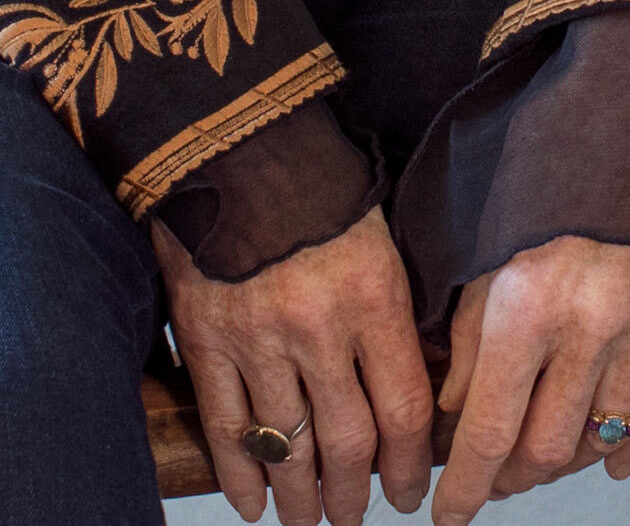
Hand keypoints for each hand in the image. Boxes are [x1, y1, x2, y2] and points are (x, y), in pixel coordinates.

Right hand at [156, 204, 435, 525]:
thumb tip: (423, 382)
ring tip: (310, 518)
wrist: (233, 140)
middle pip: (347, 445)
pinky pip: (227, 429)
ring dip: (301, 499)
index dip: (411, 467)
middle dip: (355, 497)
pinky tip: (253, 503)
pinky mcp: (206, 340)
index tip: (412, 494)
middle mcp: (319, 326)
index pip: (404, 411)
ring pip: (287, 450)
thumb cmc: (318, 181)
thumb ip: (396, 308)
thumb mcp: (381, 233)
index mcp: (374, 296)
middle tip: (357, 517)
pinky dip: (240, 477)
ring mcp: (258, 338)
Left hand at [431, 214, 629, 525]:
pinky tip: (613, 459)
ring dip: (567, 459)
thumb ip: (471, 329)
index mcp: (526, 303)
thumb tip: (456, 409)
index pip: (490, 433)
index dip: (465, 487)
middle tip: (493, 479)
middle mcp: (589, 325)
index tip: (446, 515)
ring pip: (603, 435)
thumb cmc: (549, 155)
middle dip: (511, 478)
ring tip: (541, 459)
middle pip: (547, 450)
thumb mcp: (486, 235)